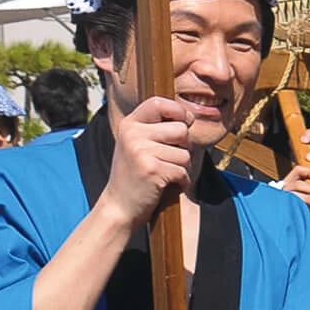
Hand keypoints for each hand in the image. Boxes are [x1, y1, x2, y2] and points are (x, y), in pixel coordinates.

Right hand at [101, 96, 193, 222]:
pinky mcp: (151, 169)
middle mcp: (133, 133)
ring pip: (185, 153)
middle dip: (184, 147)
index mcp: (129, 124)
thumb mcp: (138, 145)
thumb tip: (190, 116)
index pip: (159, 103)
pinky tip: (166, 185)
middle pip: (181, 130)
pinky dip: (181, 181)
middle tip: (170, 160)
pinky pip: (182, 171)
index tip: (185, 122)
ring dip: (182, 167)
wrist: (120, 206)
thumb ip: (156, 129)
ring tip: (165, 174)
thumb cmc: (135, 175)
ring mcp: (140, 150)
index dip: (179, 111)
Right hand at [278, 158, 309, 213]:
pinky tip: (309, 210)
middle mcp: (285, 187)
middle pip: (298, 184)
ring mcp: (282, 197)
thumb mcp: (308, 194)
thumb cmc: (302, 206)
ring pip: (295, 194)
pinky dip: (302, 206)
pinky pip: (291, 204)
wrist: (289, 219)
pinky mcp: (282, 206)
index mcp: (291, 181)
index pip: (298, 170)